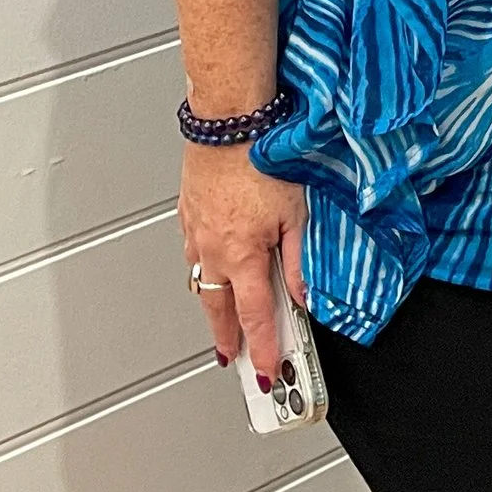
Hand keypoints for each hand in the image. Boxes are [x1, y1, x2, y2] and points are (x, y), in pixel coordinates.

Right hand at [179, 141, 308, 388]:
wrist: (228, 121)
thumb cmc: (262, 157)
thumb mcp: (296, 213)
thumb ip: (298, 261)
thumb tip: (303, 296)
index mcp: (243, 256)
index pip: (255, 316)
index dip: (261, 348)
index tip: (262, 370)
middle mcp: (212, 250)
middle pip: (218, 308)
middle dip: (226, 337)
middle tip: (232, 356)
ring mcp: (195, 233)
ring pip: (201, 282)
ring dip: (212, 305)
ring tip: (222, 321)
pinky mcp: (187, 213)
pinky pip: (192, 252)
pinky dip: (201, 269)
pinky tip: (208, 268)